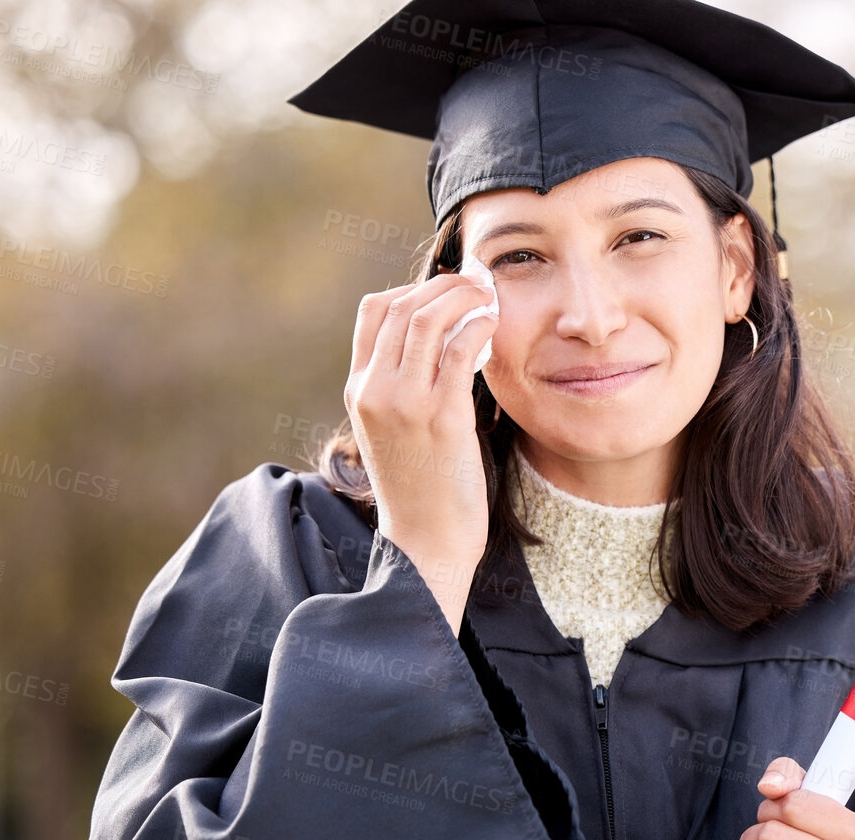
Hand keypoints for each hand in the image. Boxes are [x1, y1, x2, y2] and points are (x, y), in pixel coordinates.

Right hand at [344, 272, 497, 626]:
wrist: (425, 541)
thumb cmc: (421, 488)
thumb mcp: (394, 430)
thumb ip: (404, 387)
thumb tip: (442, 343)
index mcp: (359, 389)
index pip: (374, 313)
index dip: (413, 289)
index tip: (447, 290)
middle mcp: (374, 390)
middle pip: (401, 307)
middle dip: (444, 286)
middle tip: (478, 283)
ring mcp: (405, 402)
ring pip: (427, 319)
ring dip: (463, 297)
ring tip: (489, 296)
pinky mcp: (441, 417)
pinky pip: (458, 350)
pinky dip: (479, 326)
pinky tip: (495, 324)